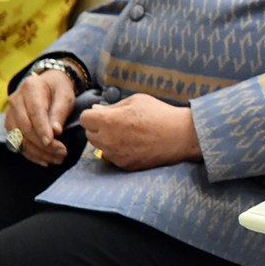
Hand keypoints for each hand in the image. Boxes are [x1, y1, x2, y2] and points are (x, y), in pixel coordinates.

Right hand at [4, 68, 76, 164]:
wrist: (48, 85)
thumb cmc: (58, 90)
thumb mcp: (65, 95)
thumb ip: (60, 112)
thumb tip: (55, 132)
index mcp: (30, 88)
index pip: (35, 111)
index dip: (42, 128)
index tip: (51, 142)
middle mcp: (15, 100)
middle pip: (25, 127)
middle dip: (43, 144)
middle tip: (61, 153)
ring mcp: (9, 113)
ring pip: (19, 138)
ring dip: (37, 152)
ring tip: (56, 159)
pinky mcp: (10, 125)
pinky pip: (17, 142)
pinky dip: (31, 153)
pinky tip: (45, 160)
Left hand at [79, 94, 203, 170]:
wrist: (180, 135)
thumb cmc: (159, 114)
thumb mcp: (136, 100)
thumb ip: (113, 106)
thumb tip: (97, 110)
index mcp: (109, 120)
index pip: (84, 119)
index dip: (93, 115)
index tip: (102, 114)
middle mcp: (108, 139)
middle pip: (89, 135)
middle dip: (98, 128)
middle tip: (116, 124)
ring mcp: (116, 154)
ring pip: (100, 147)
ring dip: (107, 140)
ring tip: (125, 134)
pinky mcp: (124, 165)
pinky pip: (113, 157)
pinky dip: (118, 151)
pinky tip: (133, 144)